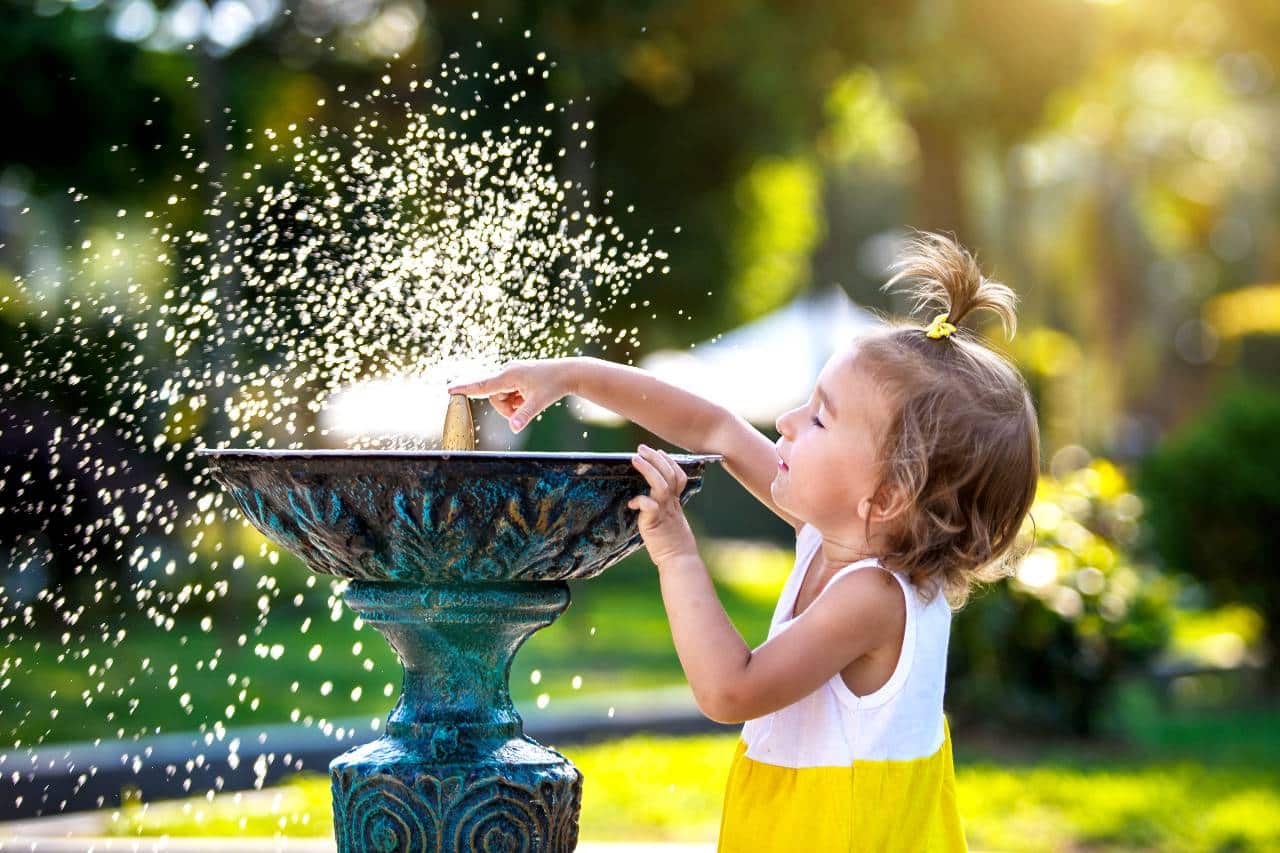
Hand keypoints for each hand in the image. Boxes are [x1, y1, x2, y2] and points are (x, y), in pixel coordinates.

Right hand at [447, 359, 577, 433]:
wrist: (568, 373)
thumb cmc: (554, 386)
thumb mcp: (539, 403)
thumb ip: (524, 416)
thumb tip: (513, 429)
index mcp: (509, 375)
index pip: (482, 385)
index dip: (465, 389)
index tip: (449, 389)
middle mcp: (507, 371)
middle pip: (494, 397)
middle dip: (506, 408)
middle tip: (524, 409)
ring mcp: (511, 373)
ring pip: (501, 396)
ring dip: (512, 405)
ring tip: (529, 401)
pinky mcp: (516, 376)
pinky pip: (508, 393)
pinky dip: (517, 400)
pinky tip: (529, 396)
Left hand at [628, 444, 697, 566]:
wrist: (679, 560)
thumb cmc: (672, 542)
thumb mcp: (671, 519)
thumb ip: (663, 506)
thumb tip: (648, 498)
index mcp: (676, 502)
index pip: (677, 475)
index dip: (668, 461)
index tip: (658, 451)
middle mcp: (672, 504)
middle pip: (669, 474)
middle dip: (655, 458)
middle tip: (642, 448)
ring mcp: (664, 512)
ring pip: (660, 485)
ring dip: (648, 470)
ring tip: (635, 459)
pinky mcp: (655, 523)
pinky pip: (649, 506)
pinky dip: (640, 501)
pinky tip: (632, 503)